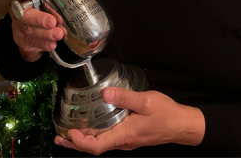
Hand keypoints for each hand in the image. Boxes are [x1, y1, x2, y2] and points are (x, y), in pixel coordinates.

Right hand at [9, 0, 65, 61]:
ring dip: (45, 33)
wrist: (32, 30)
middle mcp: (20, 10)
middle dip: (39, 18)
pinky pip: (33, 42)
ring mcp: (20, 26)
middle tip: (52, 21)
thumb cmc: (42, 8)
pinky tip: (52, 43)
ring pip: (30, 30)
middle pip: (25, 14)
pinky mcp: (24, 40)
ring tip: (58, 33)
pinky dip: (44, 44)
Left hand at [55, 87, 204, 153]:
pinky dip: (95, 136)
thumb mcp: (147, 101)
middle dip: (75, 143)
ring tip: (68, 134)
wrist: (182, 125)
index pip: (96, 146)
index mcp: (125, 135)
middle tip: (59, 136)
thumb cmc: (167, 114)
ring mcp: (126, 141)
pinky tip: (91, 127)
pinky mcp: (130, 137)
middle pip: (94, 147)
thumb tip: (106, 93)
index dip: (80, 142)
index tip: (69, 133)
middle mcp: (123, 142)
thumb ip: (126, 97)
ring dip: (83, 140)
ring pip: (100, 144)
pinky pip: (108, 139)